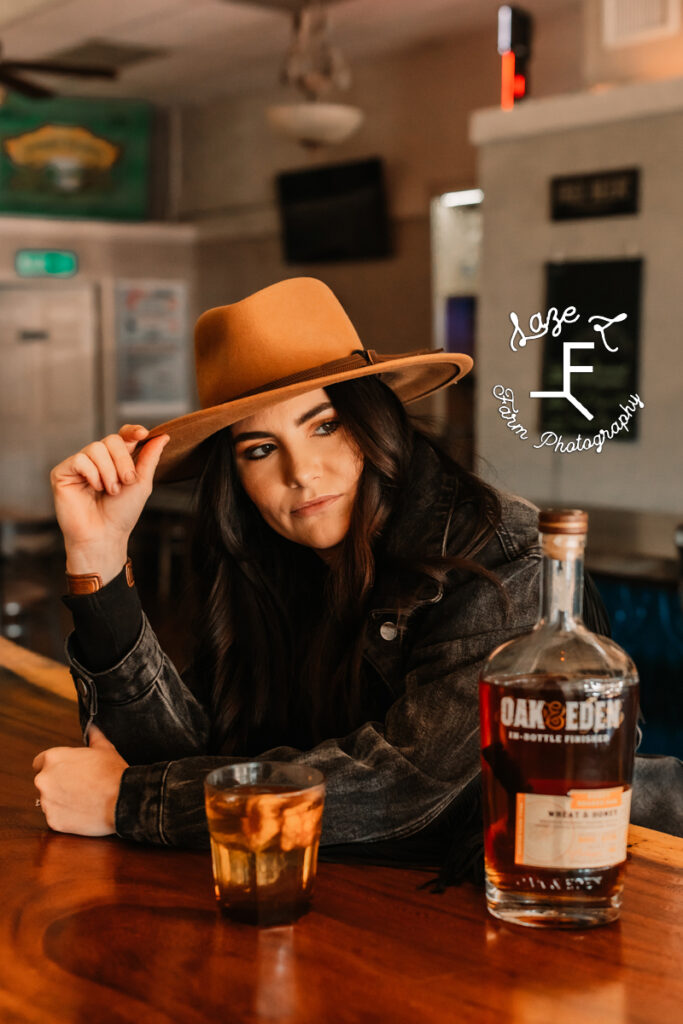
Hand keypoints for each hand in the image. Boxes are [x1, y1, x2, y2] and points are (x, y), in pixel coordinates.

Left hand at [32, 725, 128, 836]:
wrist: (121, 799)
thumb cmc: (113, 773)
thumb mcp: (104, 748)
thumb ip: (93, 737)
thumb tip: (93, 729)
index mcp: (53, 758)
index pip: (39, 762)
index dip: (54, 767)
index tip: (66, 772)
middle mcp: (44, 779)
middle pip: (45, 782)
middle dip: (58, 784)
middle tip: (79, 786)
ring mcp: (47, 802)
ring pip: (49, 801)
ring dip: (61, 801)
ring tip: (83, 800)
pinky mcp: (53, 821)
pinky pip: (56, 818)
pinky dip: (66, 817)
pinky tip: (82, 811)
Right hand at [50, 425, 169, 580]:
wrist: (104, 535)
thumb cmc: (122, 514)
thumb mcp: (141, 483)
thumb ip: (149, 458)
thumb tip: (163, 436)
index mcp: (116, 460)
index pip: (123, 435)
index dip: (132, 431)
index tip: (143, 434)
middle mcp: (97, 459)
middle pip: (111, 440)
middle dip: (123, 462)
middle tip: (125, 482)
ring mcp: (79, 465)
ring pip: (96, 448)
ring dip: (108, 472)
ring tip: (109, 491)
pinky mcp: (63, 472)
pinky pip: (79, 459)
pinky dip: (91, 474)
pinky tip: (93, 488)